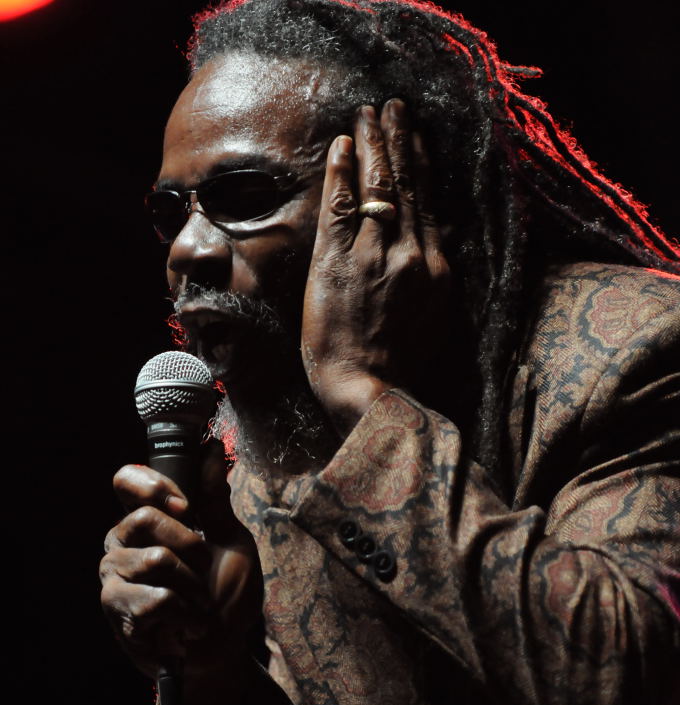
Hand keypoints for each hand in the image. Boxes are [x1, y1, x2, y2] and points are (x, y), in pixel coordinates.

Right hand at [99, 442, 262, 704]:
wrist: (223, 648)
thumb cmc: (226, 595)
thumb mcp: (231, 541)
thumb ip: (216, 499)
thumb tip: (211, 448)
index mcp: (146, 521)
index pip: (127, 481)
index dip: (154, 485)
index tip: (187, 508)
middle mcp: (122, 543)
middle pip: (145, 518)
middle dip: (191, 546)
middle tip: (204, 571)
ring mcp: (115, 577)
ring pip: (155, 560)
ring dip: (193, 587)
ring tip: (198, 604)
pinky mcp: (117, 610)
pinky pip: (156, 599)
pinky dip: (186, 614)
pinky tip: (188, 625)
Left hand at [301, 99, 451, 434]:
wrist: (368, 390)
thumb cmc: (399, 365)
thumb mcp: (433, 320)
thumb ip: (434, 279)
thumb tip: (437, 243)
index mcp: (436, 271)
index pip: (428, 205)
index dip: (420, 166)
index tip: (416, 138)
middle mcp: (411, 256)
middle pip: (406, 186)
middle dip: (398, 141)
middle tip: (393, 108)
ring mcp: (374, 256)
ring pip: (377, 188)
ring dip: (372, 145)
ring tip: (369, 114)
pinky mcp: (339, 263)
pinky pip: (342, 207)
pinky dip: (343, 174)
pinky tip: (343, 146)